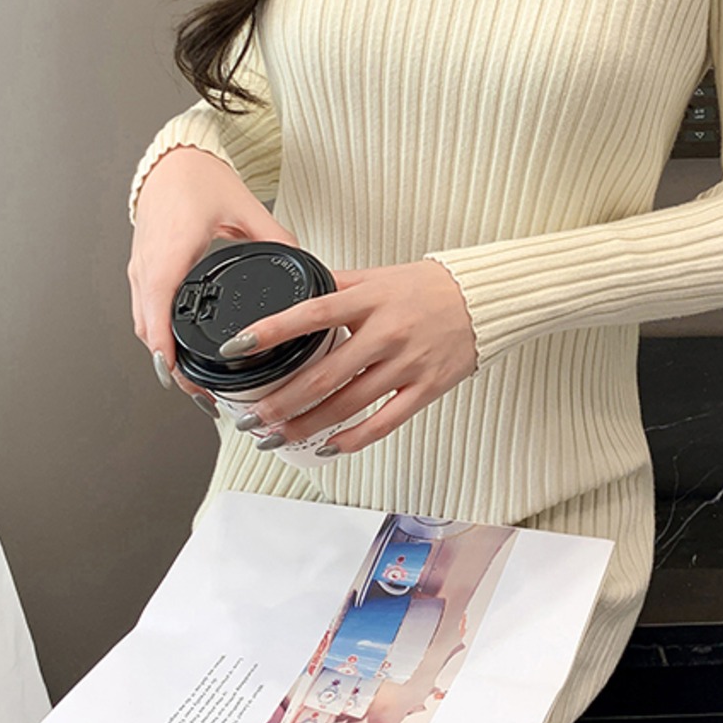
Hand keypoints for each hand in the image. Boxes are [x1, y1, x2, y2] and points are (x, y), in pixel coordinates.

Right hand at [129, 145, 300, 409]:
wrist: (171, 159)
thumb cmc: (198, 177)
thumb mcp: (244, 206)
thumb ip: (276, 235)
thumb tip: (303, 261)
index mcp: (171, 254)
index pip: (157, 315)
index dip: (166, 352)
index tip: (182, 380)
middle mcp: (148, 266)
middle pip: (148, 332)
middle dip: (171, 368)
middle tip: (202, 396)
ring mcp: (140, 268)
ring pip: (142, 325)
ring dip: (162, 355)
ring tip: (193, 382)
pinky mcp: (141, 267)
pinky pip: (142, 310)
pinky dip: (157, 335)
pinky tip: (179, 348)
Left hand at [226, 260, 477, 454]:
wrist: (483, 299)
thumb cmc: (426, 287)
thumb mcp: (375, 276)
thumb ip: (333, 285)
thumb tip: (290, 287)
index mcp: (369, 300)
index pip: (312, 314)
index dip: (273, 331)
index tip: (238, 346)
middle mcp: (386, 333)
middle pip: (323, 374)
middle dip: (280, 400)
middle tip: (248, 416)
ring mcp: (407, 363)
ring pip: (348, 404)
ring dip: (306, 425)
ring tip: (274, 437)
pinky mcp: (426, 388)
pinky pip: (385, 421)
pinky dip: (353, 438)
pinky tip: (327, 446)